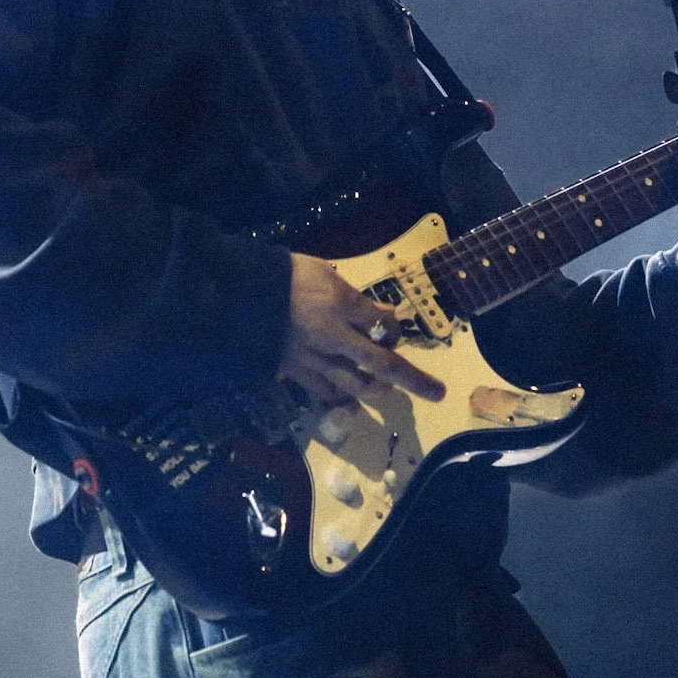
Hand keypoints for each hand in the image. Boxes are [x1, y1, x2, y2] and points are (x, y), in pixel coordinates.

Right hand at [276, 253, 445, 410]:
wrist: (240, 296)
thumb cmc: (284, 276)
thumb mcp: (323, 271)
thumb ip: (354, 296)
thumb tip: (383, 315)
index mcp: (340, 304)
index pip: (381, 324)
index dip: (394, 329)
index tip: (395, 326)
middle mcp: (333, 336)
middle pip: (380, 362)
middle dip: (412, 378)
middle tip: (436, 393)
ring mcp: (315, 358)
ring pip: (355, 384)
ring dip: (377, 390)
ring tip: (387, 391)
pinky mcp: (296, 372)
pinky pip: (324, 393)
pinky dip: (342, 401)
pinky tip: (352, 407)